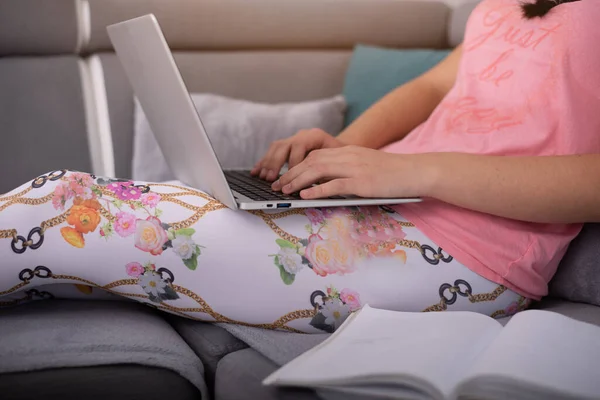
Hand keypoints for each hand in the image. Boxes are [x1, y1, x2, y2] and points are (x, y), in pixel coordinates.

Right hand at [250, 129, 344, 180]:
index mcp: (315, 135)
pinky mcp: (288, 146)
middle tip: (271, 178)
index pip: (300, 147)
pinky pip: (272, 152)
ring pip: (276, 147)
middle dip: (276, 163)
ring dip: (268, 163)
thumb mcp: (339, 162)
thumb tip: (316, 185)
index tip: (291, 178)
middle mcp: (302, 135)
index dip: (294, 163)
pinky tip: (256, 172)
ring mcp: (293, 139)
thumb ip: (326, 170)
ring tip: (263, 177)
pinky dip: (264, 162)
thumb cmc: (343, 157)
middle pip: (284, 145)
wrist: (344, 148)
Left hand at [271, 146, 425, 198]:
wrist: (415, 172)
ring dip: (297, 181)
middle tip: (277, 186)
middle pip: (311, 161)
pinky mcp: (362, 182)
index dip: (296, 166)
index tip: (284, 177)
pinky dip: (316, 191)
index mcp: (348, 151)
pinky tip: (304, 197)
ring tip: (284, 192)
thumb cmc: (392, 173)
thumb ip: (345, 170)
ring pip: (318, 171)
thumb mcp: (365, 166)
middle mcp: (348, 156)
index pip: (314, 155)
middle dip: (291, 174)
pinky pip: (334, 185)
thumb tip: (323, 183)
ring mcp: (355, 168)